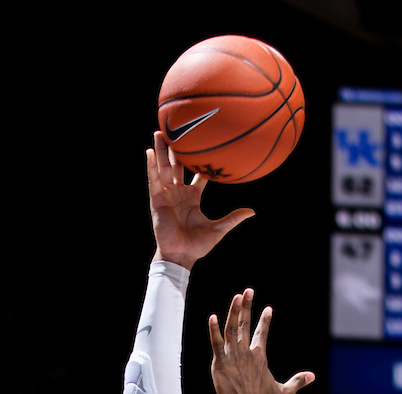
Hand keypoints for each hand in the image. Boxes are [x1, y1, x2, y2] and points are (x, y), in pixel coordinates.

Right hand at [148, 131, 253, 269]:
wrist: (181, 255)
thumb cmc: (198, 245)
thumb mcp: (219, 229)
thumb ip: (233, 218)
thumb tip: (252, 211)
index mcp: (192, 198)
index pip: (196, 175)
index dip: (198, 161)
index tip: (201, 145)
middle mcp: (178, 193)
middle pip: (177, 166)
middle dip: (176, 149)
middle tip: (177, 130)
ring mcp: (167, 195)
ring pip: (163, 168)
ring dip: (161, 151)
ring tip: (160, 132)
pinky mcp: (157, 200)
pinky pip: (153, 180)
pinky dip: (151, 166)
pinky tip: (149, 152)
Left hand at [209, 289, 314, 393]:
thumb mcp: (285, 393)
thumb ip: (298, 381)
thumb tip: (312, 376)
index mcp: (259, 357)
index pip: (262, 333)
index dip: (264, 320)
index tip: (267, 308)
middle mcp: (246, 353)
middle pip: (245, 324)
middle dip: (247, 306)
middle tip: (248, 291)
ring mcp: (232, 357)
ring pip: (231, 329)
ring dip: (233, 312)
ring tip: (236, 297)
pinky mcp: (220, 364)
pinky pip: (216, 343)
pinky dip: (214, 330)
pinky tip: (212, 317)